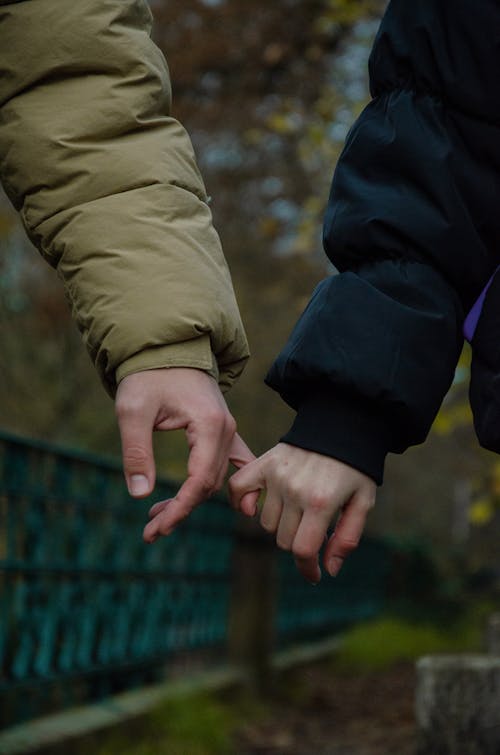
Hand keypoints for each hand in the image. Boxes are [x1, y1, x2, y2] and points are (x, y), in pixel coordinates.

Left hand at [115, 367, 253, 541]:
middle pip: (209, 484)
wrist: (165, 350)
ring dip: (191, 501)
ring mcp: (228, 431)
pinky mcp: (222, 432)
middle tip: (150, 532)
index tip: (157, 528)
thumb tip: (140, 495)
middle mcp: (226, 430)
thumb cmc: (147, 377)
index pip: (199, 480)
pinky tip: (240, 508)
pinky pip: (232, 464)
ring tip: (158, 520)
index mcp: (209, 425)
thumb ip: (136, 452)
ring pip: (215, 478)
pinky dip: (231, 486)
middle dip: (181, 510)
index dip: (180, 508)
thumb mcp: (132, 411)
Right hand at [228, 443, 375, 582]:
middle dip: (300, 543)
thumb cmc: (355, 468)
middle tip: (315, 531)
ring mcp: (276, 476)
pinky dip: (242, 502)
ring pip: (266, 522)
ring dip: (281, 524)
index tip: (314, 575)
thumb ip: (347, 538)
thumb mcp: (363, 503)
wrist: (342, 426)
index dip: (308, 568)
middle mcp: (294, 490)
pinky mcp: (265, 462)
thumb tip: (328, 569)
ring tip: (299, 510)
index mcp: (321, 502)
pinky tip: (252, 508)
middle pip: (284, 540)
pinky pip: (239, 488)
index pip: (302, 550)